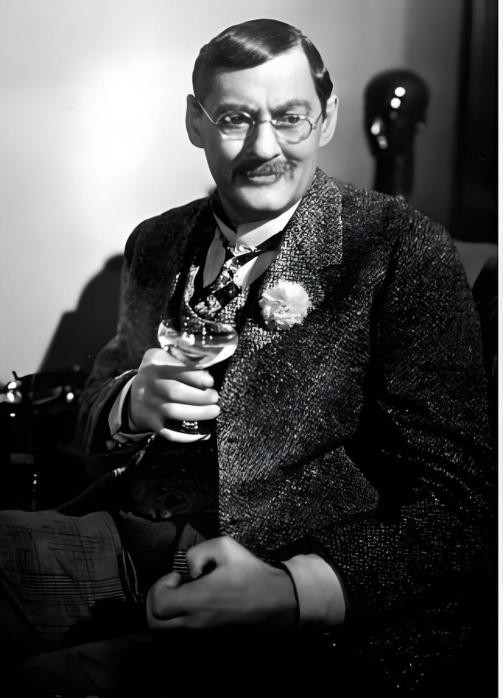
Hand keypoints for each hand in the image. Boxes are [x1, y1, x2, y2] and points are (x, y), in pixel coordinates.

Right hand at [129, 348, 219, 441]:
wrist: (135, 396)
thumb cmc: (161, 376)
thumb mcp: (165, 359)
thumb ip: (184, 361)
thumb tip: (209, 375)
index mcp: (154, 363)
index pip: (175, 368)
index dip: (196, 376)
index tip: (210, 381)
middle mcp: (148, 383)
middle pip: (174, 391)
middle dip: (200, 396)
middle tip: (214, 397)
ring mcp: (148, 404)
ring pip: (173, 411)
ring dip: (198, 413)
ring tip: (214, 411)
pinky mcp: (150, 422)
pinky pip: (169, 432)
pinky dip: (187, 435)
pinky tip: (202, 433)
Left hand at [146, 536, 296, 631]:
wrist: (278, 603)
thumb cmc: (252, 575)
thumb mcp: (227, 547)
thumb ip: (198, 552)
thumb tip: (189, 570)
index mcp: (198, 600)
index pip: (158, 603)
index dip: (159, 586)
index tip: (177, 576)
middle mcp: (195, 623)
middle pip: (154, 623)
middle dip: (156, 602)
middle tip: (174, 588)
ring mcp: (201, 636)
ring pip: (165, 635)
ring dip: (165, 615)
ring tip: (182, 599)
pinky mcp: (209, 642)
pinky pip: (182, 638)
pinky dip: (178, 624)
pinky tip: (194, 608)